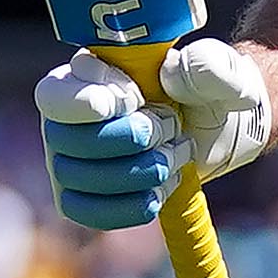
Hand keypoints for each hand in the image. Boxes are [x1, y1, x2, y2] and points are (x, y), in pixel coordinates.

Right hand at [35, 42, 269, 232]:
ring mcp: (69, 158)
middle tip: (170, 128)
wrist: (218, 131)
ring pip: (77, 178)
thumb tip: (172, 74)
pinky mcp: (84, 195)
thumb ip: (205, 66)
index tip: (138, 99)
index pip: (56, 95)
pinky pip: (88, 211)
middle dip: (128, 139)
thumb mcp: (221, 72)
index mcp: (85, 74)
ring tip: (175, 155)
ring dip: (138, 172)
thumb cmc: (208, 93)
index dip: (94, 103)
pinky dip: (131, 204)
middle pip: (66, 141)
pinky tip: (162, 188)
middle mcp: (65, 117)